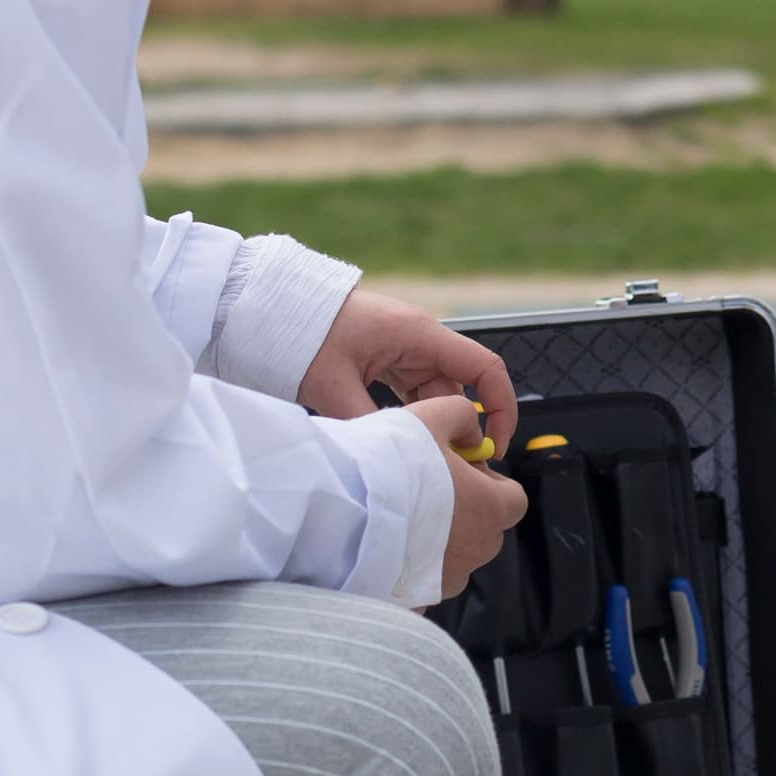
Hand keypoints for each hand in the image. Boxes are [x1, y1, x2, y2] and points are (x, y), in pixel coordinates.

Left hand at [298, 287, 519, 447]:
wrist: (273, 308)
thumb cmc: (304, 334)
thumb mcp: (333, 387)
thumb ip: (369, 425)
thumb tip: (395, 463)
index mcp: (420, 335)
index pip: (486, 369)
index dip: (502, 409)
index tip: (494, 447)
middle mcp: (420, 340)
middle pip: (461, 388)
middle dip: (461, 428)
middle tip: (447, 467)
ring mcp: (405, 349)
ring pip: (437, 394)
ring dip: (432, 424)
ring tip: (416, 456)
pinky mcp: (389, 358)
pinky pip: (414, 391)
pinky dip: (413, 416)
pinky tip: (399, 439)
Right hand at [403, 395, 527, 597]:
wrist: (342, 514)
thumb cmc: (391, 464)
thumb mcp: (431, 416)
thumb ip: (460, 418)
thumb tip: (470, 432)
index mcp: (490, 509)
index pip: (513, 499)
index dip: (490, 483)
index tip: (460, 472)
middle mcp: (477, 550)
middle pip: (484, 530)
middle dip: (464, 512)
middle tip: (426, 491)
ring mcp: (448, 580)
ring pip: (454, 559)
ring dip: (438, 542)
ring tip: (400, 518)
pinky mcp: (418, 601)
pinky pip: (422, 584)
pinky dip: (410, 569)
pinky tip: (384, 548)